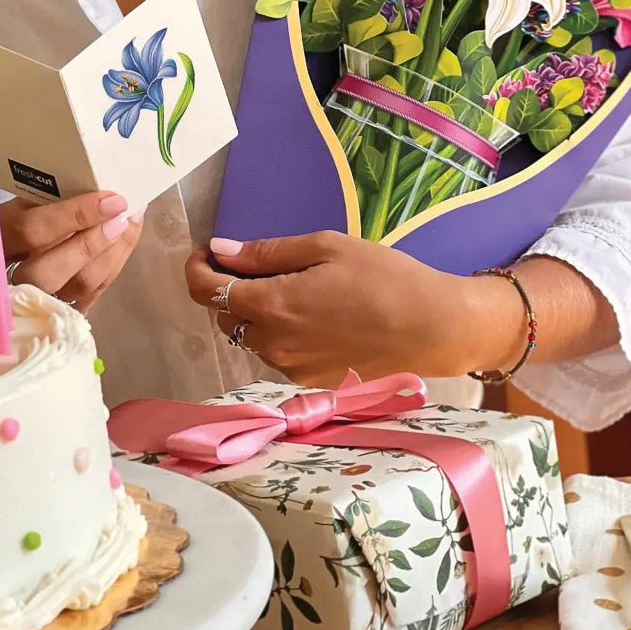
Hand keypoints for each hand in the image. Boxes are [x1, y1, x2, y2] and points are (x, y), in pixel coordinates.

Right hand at [0, 192, 144, 313]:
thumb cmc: (17, 225)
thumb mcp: (21, 206)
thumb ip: (51, 201)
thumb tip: (99, 185)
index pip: (32, 231)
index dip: (75, 216)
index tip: (112, 200)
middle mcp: (3, 278)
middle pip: (49, 272)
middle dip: (93, 244)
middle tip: (124, 217)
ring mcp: (28, 304)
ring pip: (74, 289)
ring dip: (111, 255)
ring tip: (131, 224)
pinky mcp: (54, 315)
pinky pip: (88, 298)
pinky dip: (111, 268)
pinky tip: (123, 243)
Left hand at [186, 231, 494, 387]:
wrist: (433, 328)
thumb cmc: (384, 277)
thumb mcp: (326, 248)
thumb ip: (267, 253)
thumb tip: (221, 252)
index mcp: (271, 306)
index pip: (204, 291)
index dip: (197, 268)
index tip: (207, 252)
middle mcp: (271, 344)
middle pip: (224, 314)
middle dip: (228, 287)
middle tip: (259, 262)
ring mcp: (290, 368)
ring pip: (250, 335)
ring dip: (256, 312)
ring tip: (295, 288)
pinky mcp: (310, 381)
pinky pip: (277, 352)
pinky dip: (281, 331)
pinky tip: (316, 315)